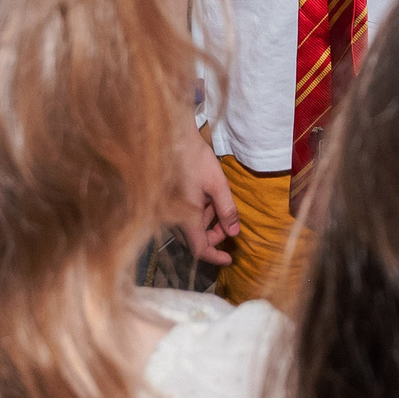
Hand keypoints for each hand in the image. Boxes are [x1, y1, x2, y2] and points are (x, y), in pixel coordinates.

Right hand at [170, 128, 239, 266]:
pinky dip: (195, 215)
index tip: (229, 258)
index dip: (215, 257)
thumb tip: (235, 232)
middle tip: (228, 222)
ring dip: (205, 223)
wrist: (170, 139)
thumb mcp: (217, 183)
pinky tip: (203, 198)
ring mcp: (166, 213)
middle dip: (213, 236)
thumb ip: (227, 210)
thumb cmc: (194, 158)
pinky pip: (181, 219)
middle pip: (194, 241)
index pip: (199, 250)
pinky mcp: (163, 205)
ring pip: (188, 230)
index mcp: (186, 216)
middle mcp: (172, 219)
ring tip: (215, 202)